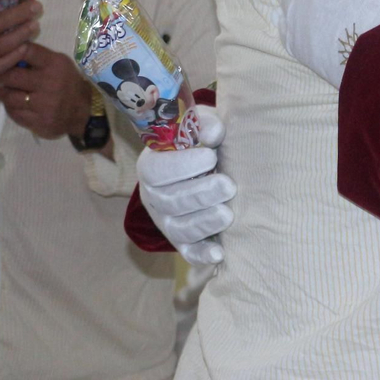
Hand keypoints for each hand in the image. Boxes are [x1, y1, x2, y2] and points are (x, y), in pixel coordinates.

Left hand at [0, 43, 96, 139]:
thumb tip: (10, 49)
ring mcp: (43, 104)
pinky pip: (13, 113)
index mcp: (55, 64)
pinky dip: (8, 106)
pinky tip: (10, 102)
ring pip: (9, 96)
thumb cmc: (67, 83)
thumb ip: (38, 57)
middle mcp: (49, 83)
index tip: (1, 53)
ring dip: (0, 92)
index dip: (10, 51)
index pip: (26, 51)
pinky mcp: (38, 121)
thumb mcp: (60, 64)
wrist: (82, 112)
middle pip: (11, 75)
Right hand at [137, 105, 234, 264]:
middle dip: (201, 194)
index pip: (157, 171)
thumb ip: (204, 124)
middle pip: (171, 202)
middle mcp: (154, 198)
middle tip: (228, 185)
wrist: (199, 165)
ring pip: (180, 229)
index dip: (182, 166)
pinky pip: (188, 252)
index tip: (210, 156)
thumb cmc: (198, 142)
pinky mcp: (181, 241)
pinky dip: (202, 255)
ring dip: (204, 223)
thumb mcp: (197, 126)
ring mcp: (166, 222)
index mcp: (151, 167)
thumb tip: (214, 134)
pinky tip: (219, 253)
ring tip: (228, 214)